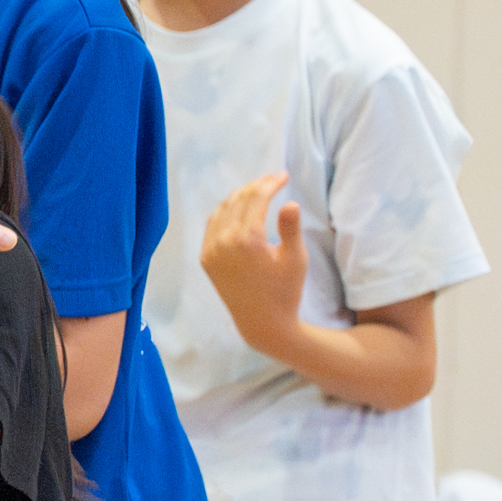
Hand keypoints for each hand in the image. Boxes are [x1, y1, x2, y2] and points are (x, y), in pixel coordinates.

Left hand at [200, 172, 306, 350]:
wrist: (261, 324)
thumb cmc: (285, 291)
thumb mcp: (295, 259)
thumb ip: (291, 228)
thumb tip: (289, 202)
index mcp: (247, 239)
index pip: (256, 198)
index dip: (271, 183)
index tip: (284, 176)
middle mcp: (223, 241)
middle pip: (238, 200)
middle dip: (257, 186)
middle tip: (274, 179)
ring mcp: (211, 250)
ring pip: (222, 210)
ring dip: (240, 196)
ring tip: (259, 191)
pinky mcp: (206, 259)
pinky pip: (212, 225)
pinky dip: (225, 212)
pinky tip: (238, 209)